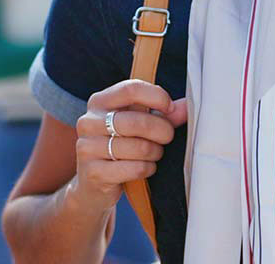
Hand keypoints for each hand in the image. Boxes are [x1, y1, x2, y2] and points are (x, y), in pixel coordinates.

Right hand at [72, 80, 188, 212]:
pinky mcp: (93, 173)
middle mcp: (89, 122)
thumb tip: (187, 107)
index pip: (130, 89)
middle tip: (167, 137)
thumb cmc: (119, 147)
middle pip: (137, 121)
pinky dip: (148, 168)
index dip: (156, 97)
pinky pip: (135, 168)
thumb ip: (162, 114)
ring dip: (155, 152)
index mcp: (99, 102)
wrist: (91, 185)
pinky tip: (146, 167)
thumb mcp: (137, 124)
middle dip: (162, 131)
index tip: (170, 109)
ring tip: (154, 153)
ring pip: (139, 147)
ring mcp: (87, 148)